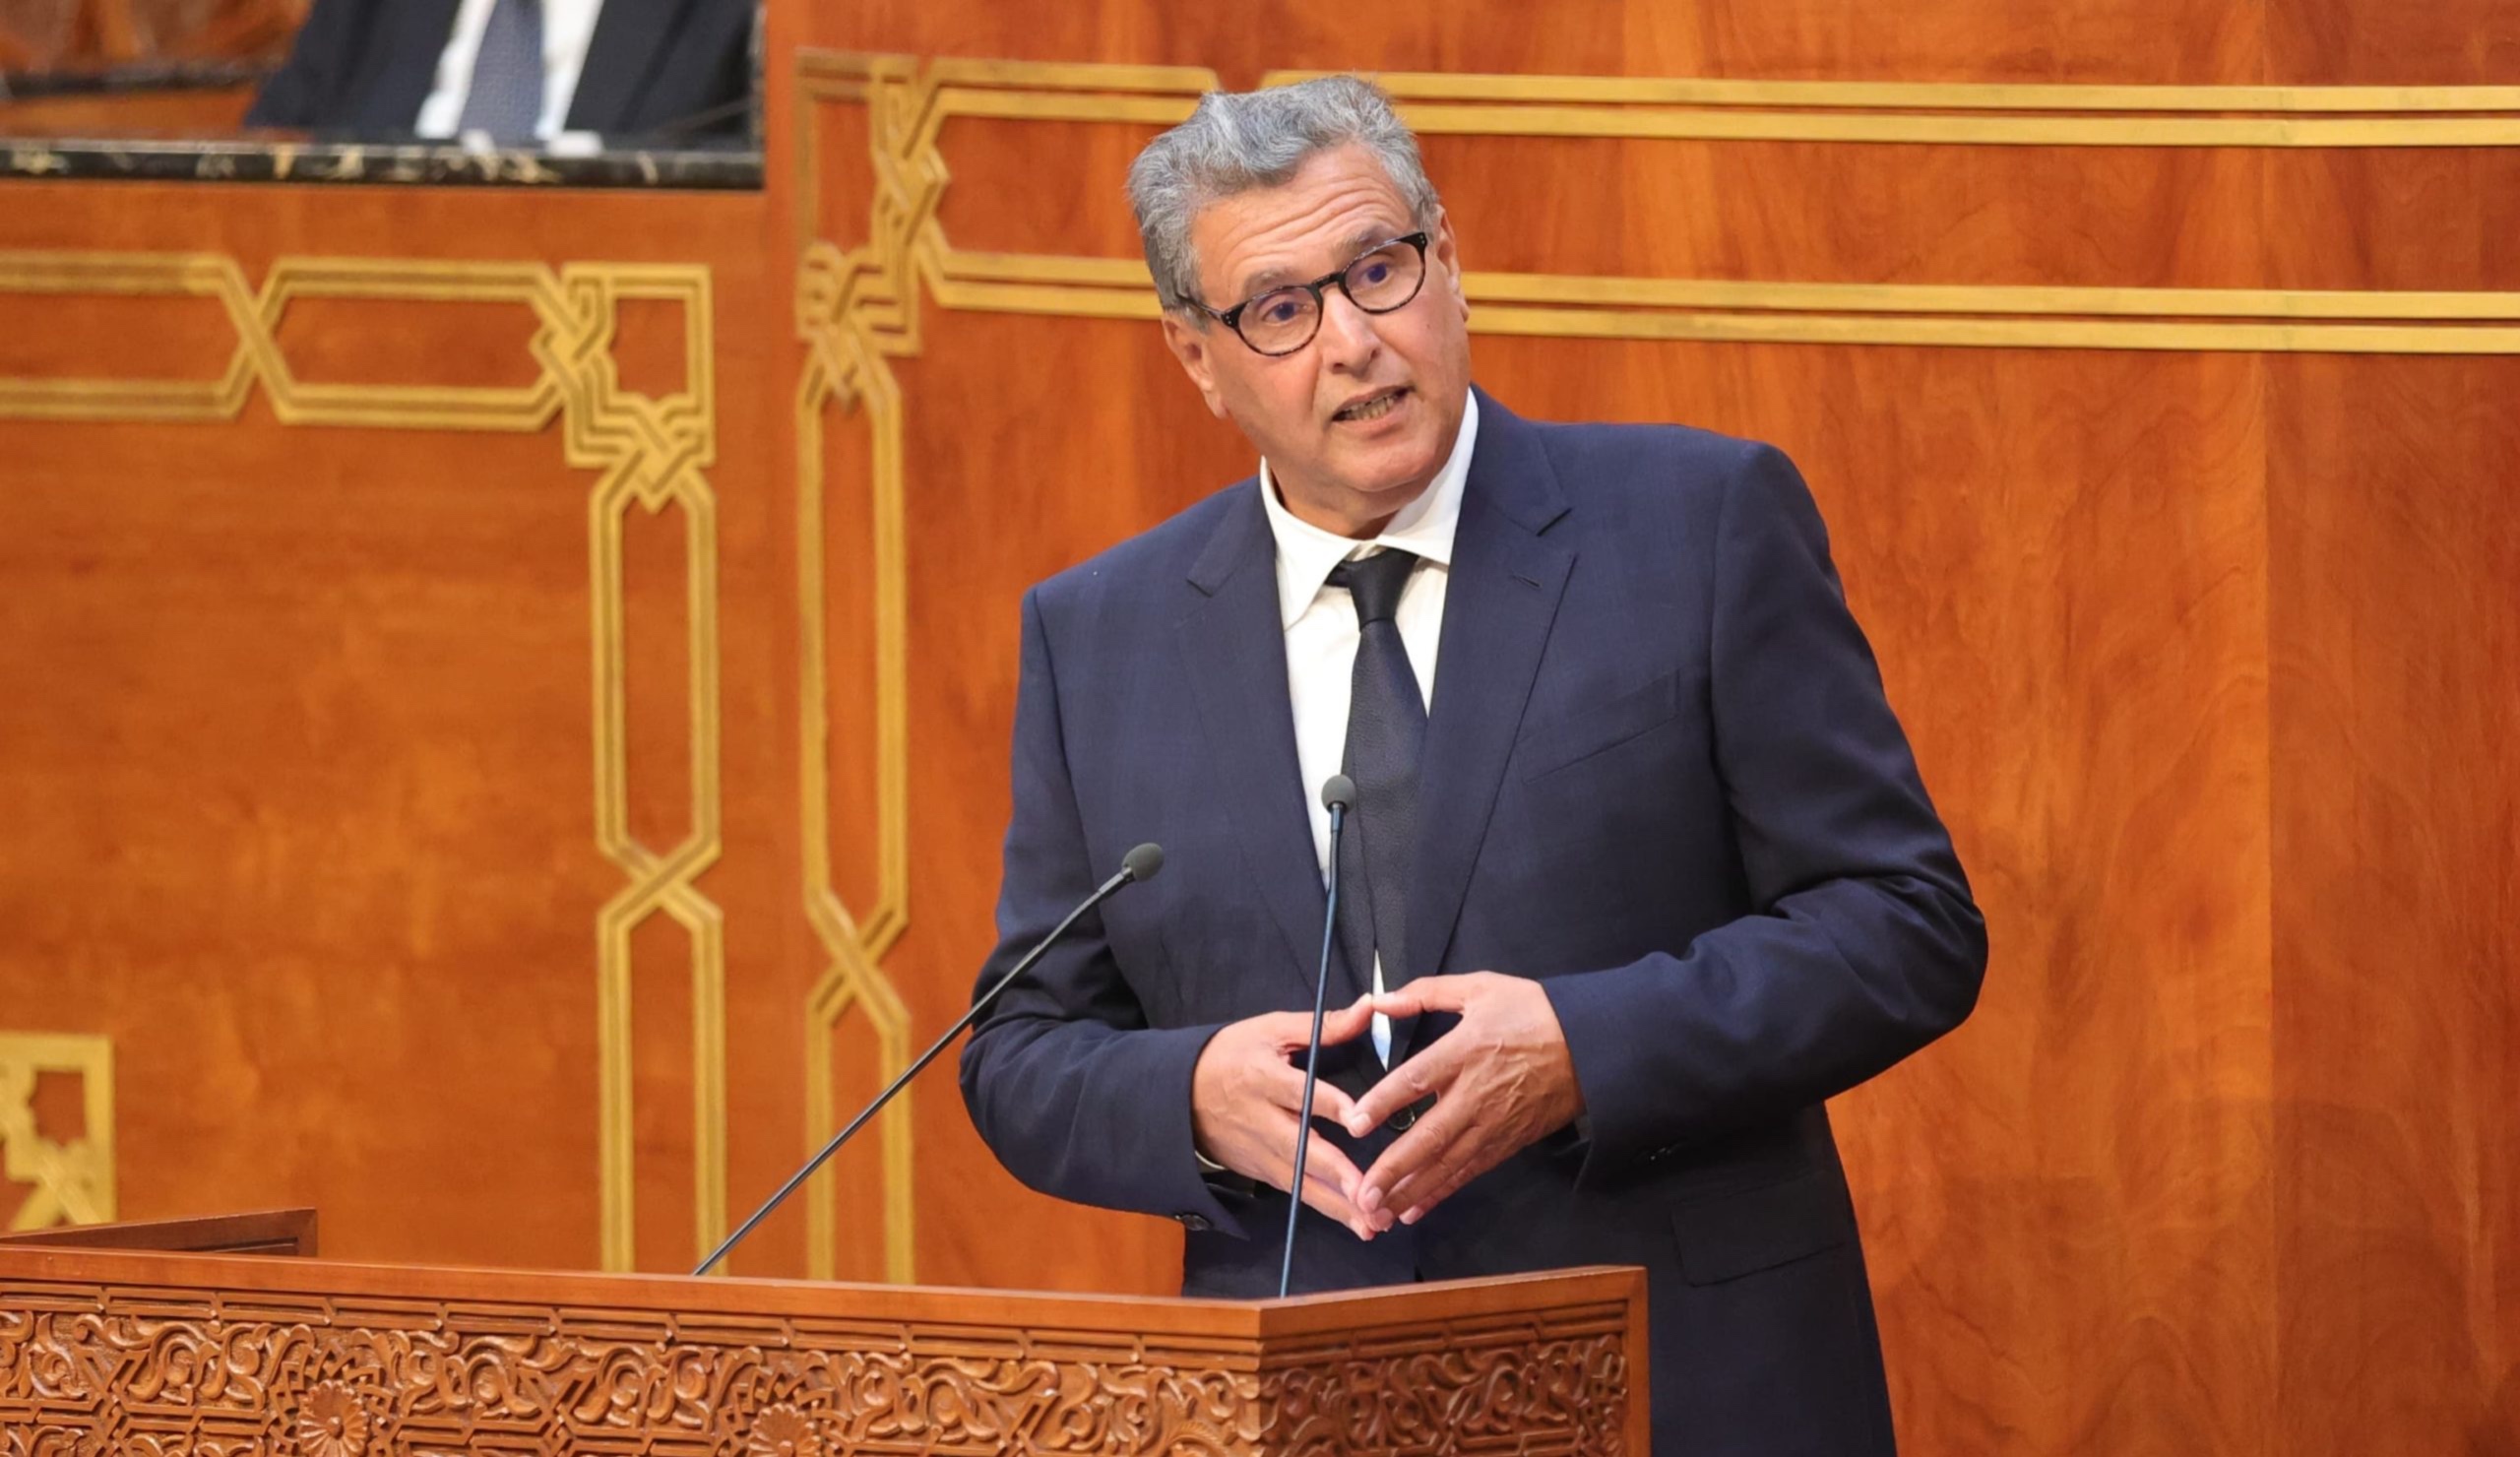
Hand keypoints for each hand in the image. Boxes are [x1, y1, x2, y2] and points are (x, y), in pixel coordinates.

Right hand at [1191, 996, 1386, 1239]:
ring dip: (1338, 1204)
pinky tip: (1359, 1224)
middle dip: (1336, 1172)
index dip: (1331, 1105)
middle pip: (1301, 1148)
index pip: (1301, 1092)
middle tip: (1369, 1192)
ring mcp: (1259, 1151)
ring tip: (1373, 1223)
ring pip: (1302, 1181)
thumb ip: (1324, 1025)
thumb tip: (1369, 1007)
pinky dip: (1327, 1209)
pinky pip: (1298, 1192)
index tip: (1361, 1118)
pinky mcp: (1261, 1172)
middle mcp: (1261, 1119)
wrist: (1180, 1094)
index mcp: (1263, 1076)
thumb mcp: (1270, 1030)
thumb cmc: (1232, 1054)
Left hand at [1345, 973, 1583, 1225]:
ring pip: (1448, 1163)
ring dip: (1412, 1190)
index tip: (1354, 1123)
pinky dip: (1442, 1192)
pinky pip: (1470, 1171)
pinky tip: (1415, 1208)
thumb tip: (1379, 1000)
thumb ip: (1427, 992)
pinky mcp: (1508, 1141)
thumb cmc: (1534, 1012)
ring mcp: (1494, 1122)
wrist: (1592, 1046)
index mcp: (1466, 1049)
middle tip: (1363, 1192)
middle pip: (1430, 1135)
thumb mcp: (1481, 987)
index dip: (1383, 1102)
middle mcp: (1477, 1093)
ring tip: (1378, 1213)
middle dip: (1394, 1167)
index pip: (1417, 1080)